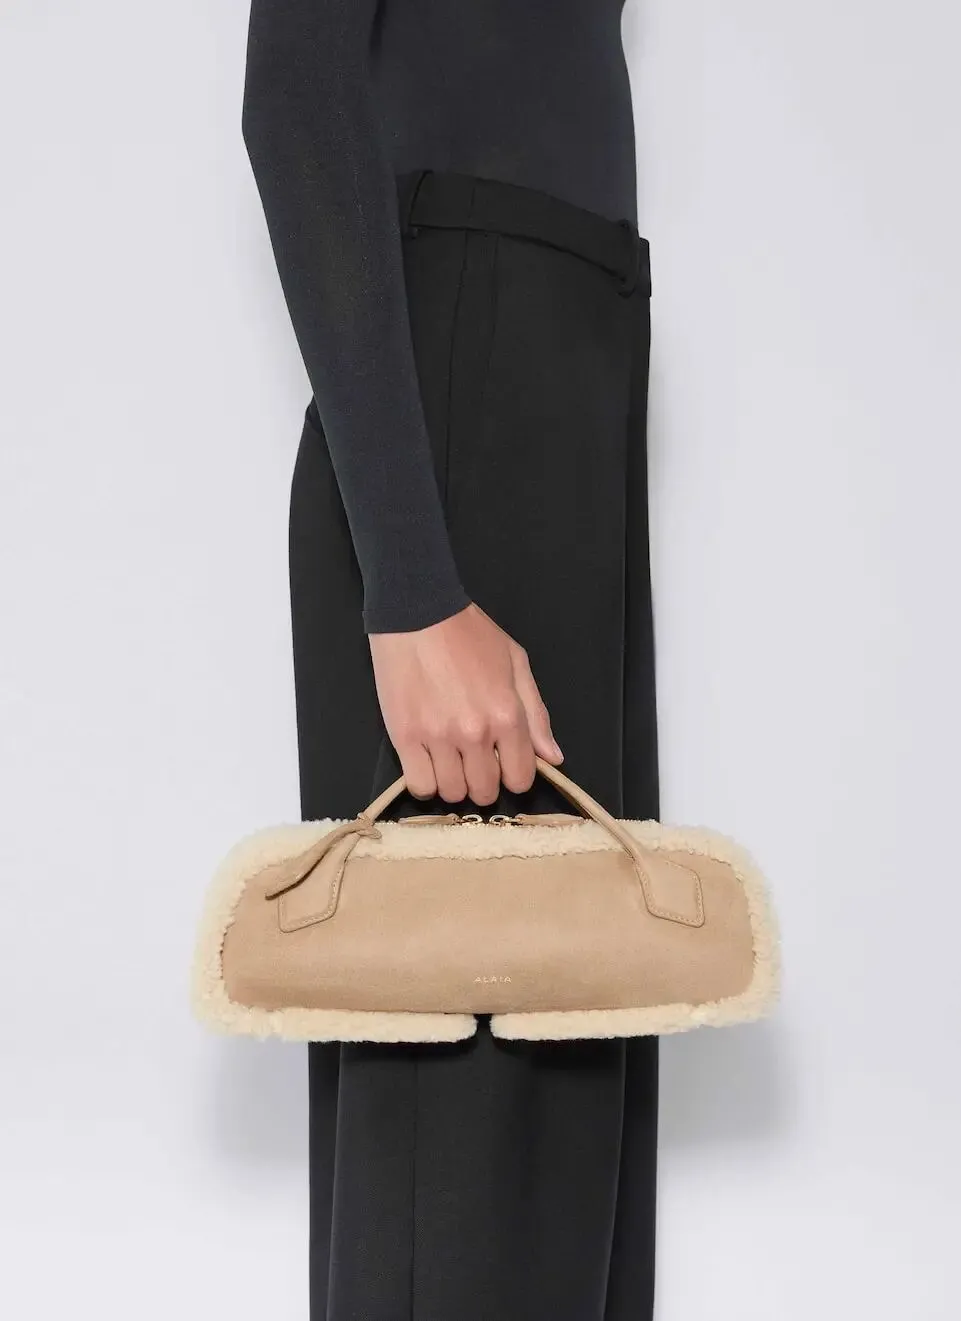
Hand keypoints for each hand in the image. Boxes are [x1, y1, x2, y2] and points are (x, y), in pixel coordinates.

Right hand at [368, 603, 562, 803]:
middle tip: (473, 762)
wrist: (417, 613)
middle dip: (483, 783)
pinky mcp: (405, 736)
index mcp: (508, 715)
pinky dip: (426, 782)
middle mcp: (475, 732)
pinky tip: (428, 763)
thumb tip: (552, 757)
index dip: (513, 776)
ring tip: (449, 760)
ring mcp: (438, 737)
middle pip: (485, 791)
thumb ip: (536, 715)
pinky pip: (419, 785)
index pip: (520, 778)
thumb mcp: (516, 664)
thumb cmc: (470, 634)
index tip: (502, 763)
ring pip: (452, 794)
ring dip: (454, 783)